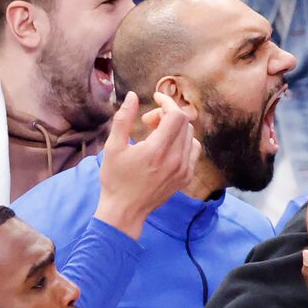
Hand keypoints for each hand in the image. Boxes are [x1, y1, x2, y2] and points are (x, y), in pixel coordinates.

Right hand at [96, 93, 195, 236]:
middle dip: (166, 114)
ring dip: (175, 127)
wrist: (126, 211)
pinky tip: (167, 147)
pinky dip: (183, 142)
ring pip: (190, 135)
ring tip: (156, 135)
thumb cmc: (116, 179)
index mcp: (157, 151)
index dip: (167, 101)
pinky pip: (193, 150)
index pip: (175, 115)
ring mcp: (183, 170)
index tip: (155, 98)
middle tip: (148, 122)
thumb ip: (123, 119)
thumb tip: (132, 96)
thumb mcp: (113, 147)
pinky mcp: (186, 178)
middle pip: (184, 122)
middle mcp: (175, 160)